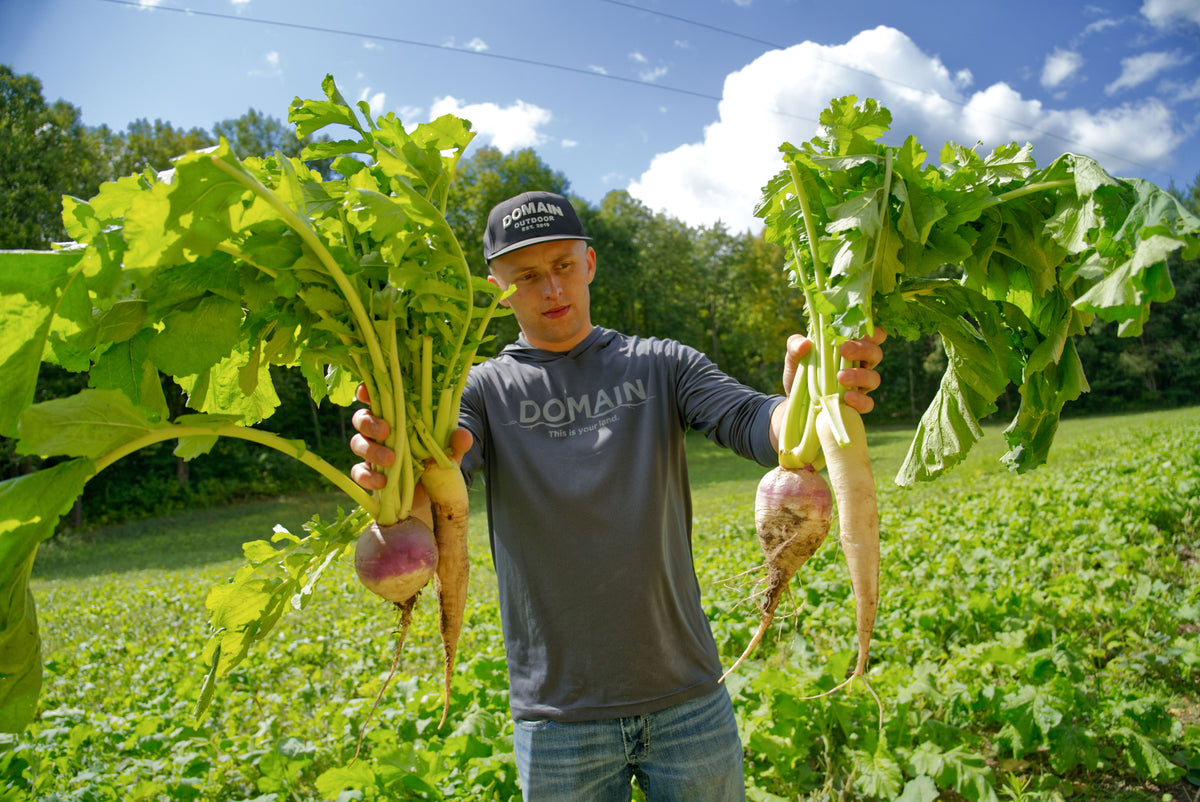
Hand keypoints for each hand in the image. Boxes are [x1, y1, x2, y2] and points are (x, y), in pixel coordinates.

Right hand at [349, 385, 472, 491]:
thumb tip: (463, 436)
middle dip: (370, 423)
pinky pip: (358, 472)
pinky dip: (367, 476)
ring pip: (357, 443)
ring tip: (391, 460)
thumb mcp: (450, 452)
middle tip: (387, 431)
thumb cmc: (437, 461)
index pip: (376, 397)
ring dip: (371, 450)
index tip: (367, 392)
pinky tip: (382, 482)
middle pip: (361, 418)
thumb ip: (455, 443)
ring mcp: (371, 451)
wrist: (432, 494)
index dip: (366, 391)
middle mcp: (379, 430)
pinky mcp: (369, 474)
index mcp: (396, 416)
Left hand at [783, 327, 885, 414]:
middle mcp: (860, 365)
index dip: (873, 331)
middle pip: (875, 353)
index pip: (872, 335)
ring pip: (874, 378)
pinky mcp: (857, 405)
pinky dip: (859, 399)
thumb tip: (805, 343)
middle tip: (844, 350)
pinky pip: (867, 403)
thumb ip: (796, 346)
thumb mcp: (794, 357)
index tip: (859, 331)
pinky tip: (846, 397)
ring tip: (840, 376)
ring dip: (860, 375)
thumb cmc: (800, 373)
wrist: (793, 402)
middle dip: (862, 349)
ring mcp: (860, 386)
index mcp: (851, 348)